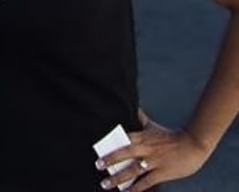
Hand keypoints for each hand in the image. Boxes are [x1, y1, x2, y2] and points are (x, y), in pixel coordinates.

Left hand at [95, 115, 210, 190]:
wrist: (193, 144)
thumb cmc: (171, 136)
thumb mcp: (153, 126)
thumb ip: (141, 119)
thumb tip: (132, 107)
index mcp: (142, 136)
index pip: (122, 139)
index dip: (110, 144)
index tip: (98, 149)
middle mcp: (145, 148)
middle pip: (124, 154)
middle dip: (110, 160)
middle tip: (97, 166)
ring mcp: (153, 161)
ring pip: (132, 170)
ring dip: (118, 178)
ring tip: (106, 184)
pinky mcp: (161, 173)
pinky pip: (146, 182)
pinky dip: (135, 188)